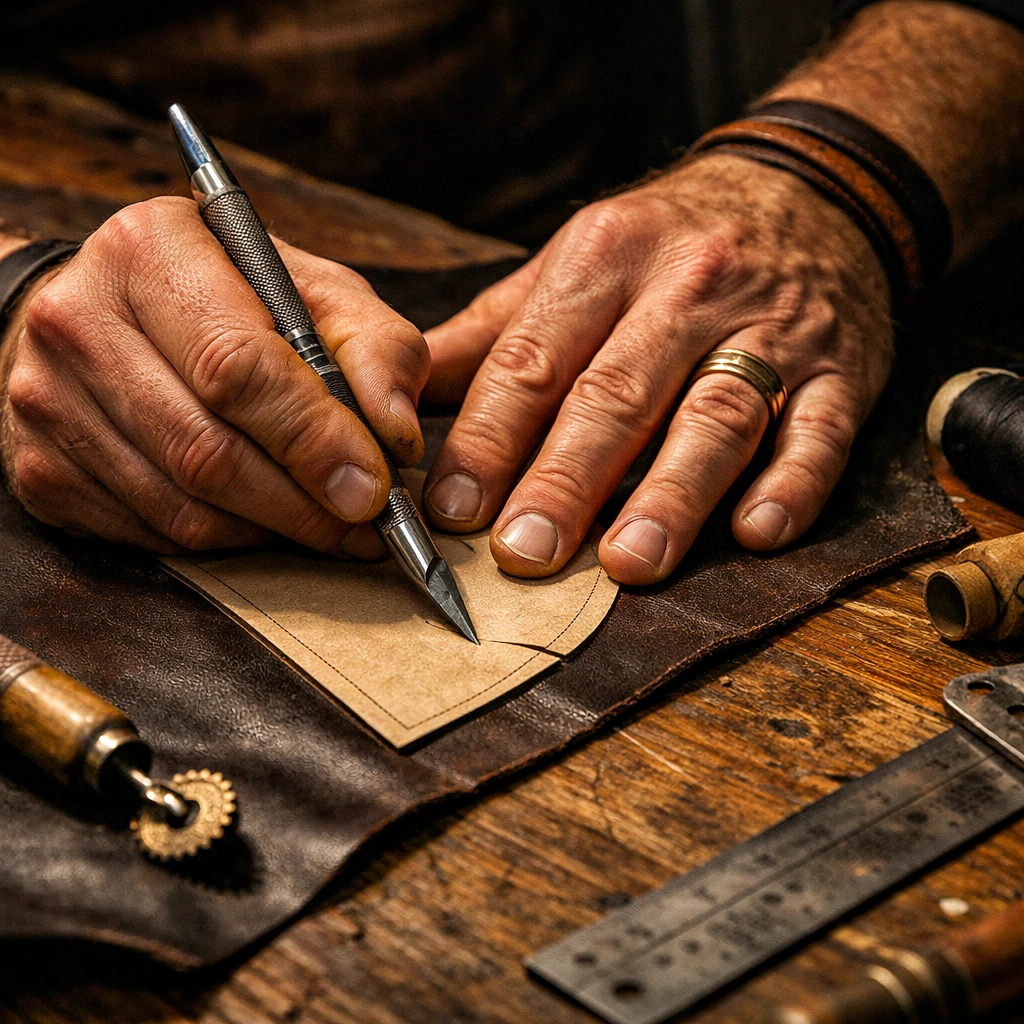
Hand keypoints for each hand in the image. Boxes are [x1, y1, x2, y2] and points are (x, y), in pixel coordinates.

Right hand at [0, 196, 429, 555]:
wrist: (102, 313)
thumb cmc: (229, 300)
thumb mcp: (315, 292)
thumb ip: (374, 347)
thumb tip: (397, 434)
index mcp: (150, 250)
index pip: (237, 367)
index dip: (313, 439)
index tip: (373, 489)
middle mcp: (79, 320)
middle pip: (207, 450)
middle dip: (304, 505)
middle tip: (365, 525)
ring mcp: (47, 399)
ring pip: (182, 508)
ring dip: (272, 532)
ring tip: (327, 525)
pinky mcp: (41, 467)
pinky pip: (152, 534)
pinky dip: (225, 542)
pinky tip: (263, 522)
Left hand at [422, 153, 893, 583]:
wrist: (812, 189)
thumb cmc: (668, 244)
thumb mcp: (575, 263)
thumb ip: (493, 335)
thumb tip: (396, 394)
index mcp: (604, 260)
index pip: (533, 360)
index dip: (489, 438)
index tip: (453, 509)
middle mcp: (685, 291)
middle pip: (617, 395)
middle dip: (566, 479)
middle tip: (525, 552)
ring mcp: (770, 330)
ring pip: (715, 417)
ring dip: (672, 495)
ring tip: (630, 563)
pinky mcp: (841, 369)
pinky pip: (819, 429)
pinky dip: (792, 482)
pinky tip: (758, 532)